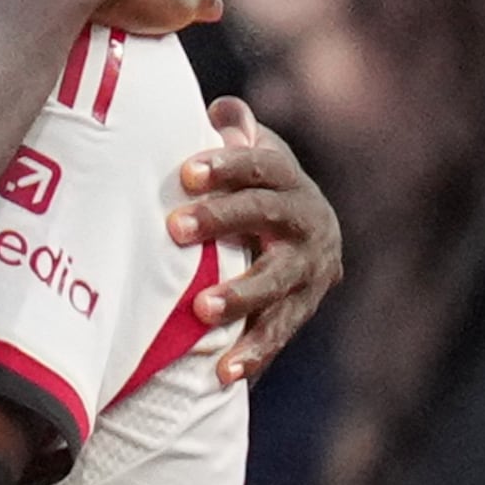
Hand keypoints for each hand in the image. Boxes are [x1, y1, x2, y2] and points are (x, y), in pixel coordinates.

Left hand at [170, 99, 342, 383]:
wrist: (308, 235)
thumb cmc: (254, 189)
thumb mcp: (249, 155)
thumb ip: (233, 131)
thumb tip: (223, 110)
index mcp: (290, 180)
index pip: (262, 166)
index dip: (228, 165)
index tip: (187, 171)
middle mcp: (308, 223)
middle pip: (268, 217)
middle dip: (223, 221)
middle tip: (175, 228)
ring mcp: (309, 271)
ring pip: (277, 282)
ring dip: (240, 295)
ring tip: (201, 309)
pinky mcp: (301, 310)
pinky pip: (278, 334)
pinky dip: (252, 353)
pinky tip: (221, 373)